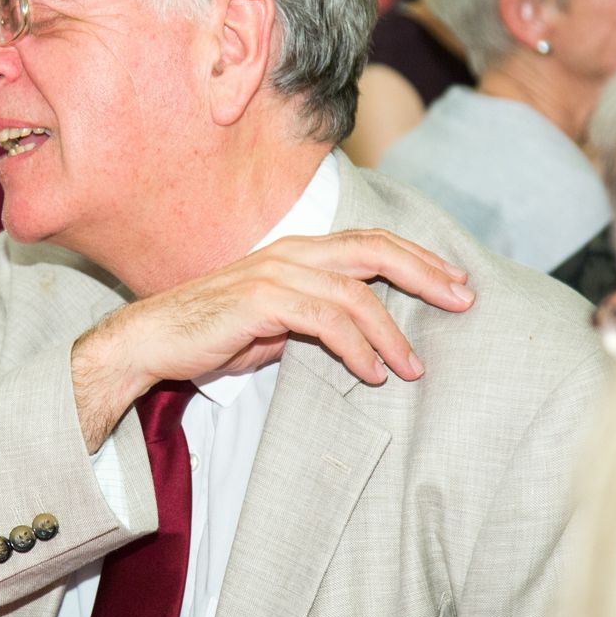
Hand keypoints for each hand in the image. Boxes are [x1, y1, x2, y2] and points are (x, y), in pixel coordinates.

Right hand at [71, 229, 473, 450]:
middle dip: (426, 273)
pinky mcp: (260, 301)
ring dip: (392, 333)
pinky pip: (325, 321)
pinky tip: (373, 372)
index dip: (418, 258)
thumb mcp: (275, 323)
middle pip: (375, 250)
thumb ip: (316, 319)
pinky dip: (357, 348)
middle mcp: (291, 252)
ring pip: (355, 293)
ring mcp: (275, 272)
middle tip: (464, 301)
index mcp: (297, 252)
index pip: (370, 243)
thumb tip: (362, 336)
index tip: (456, 284)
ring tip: (413, 368)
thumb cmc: (211, 336)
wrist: (150, 342)